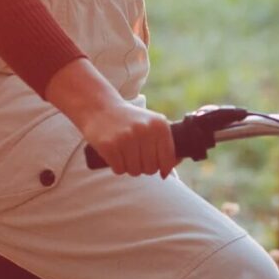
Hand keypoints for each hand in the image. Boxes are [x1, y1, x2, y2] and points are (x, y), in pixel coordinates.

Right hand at [46, 59, 176, 176]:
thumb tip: (178, 161)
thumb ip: (165, 140)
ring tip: (124, 154)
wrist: (100, 107)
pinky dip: (117, 167)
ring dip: (129, 168)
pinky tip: (115, 155)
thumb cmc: (130, 120)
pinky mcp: (109, 145)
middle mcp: (145, 130)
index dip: (163, 168)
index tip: (158, 168)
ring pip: (135, 171)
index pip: (168, 159)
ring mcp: (127, 138)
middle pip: (151, 168)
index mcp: (160, 125)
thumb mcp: (152, 123)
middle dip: (143, 167)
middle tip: (135, 156)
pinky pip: (119, 170)